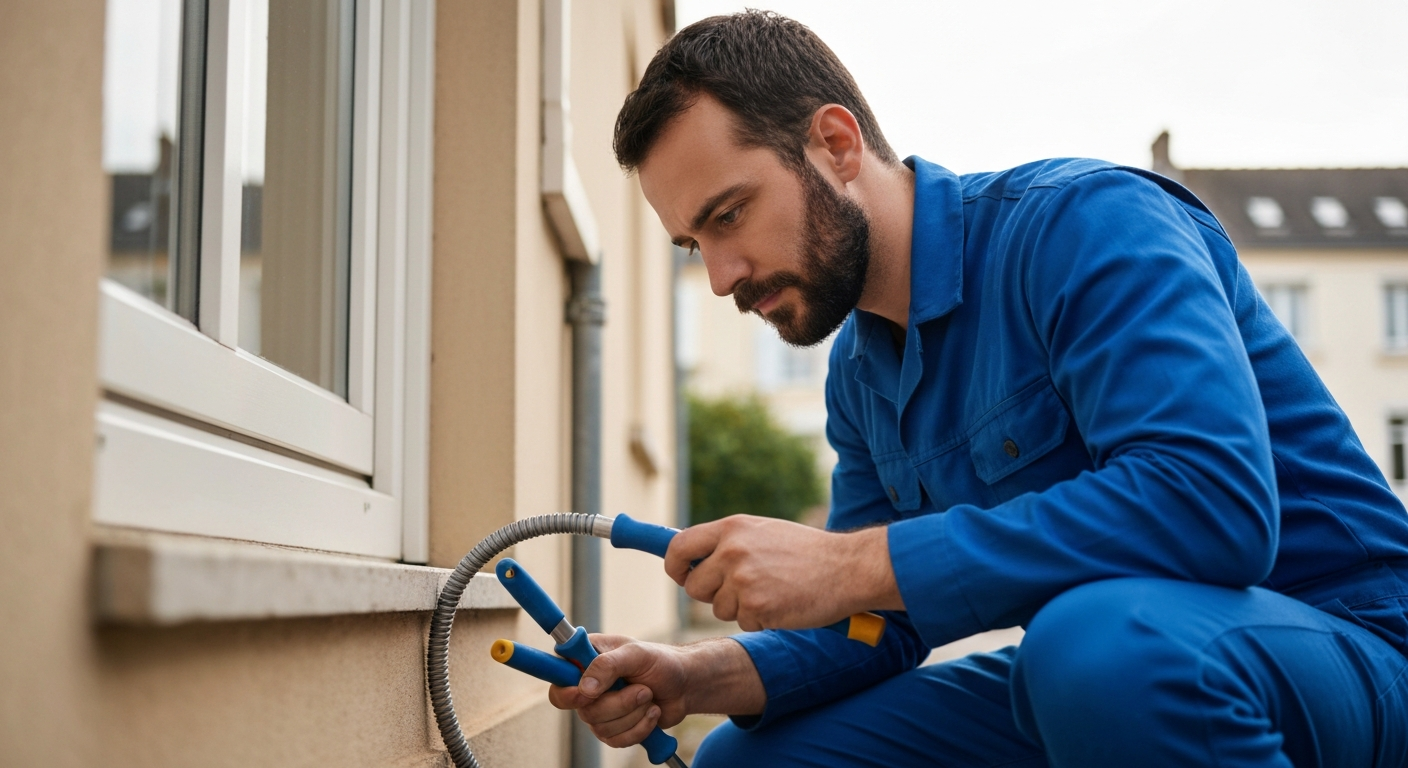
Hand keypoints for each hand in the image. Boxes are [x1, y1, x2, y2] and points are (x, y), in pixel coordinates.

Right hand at [547, 635, 688, 747]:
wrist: (684, 685)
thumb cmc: (660, 662)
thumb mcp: (636, 654)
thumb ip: (608, 665)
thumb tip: (584, 688)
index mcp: (585, 660)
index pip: (557, 680)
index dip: (567, 693)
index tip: (585, 695)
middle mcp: (587, 686)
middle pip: (584, 710)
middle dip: (619, 703)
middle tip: (643, 689)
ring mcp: (599, 710)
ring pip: (601, 728)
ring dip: (634, 714)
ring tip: (650, 696)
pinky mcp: (614, 729)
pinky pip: (617, 740)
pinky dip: (640, 728)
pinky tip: (652, 713)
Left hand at [664, 515, 902, 630]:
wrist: (847, 567)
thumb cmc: (807, 552)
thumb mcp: (763, 533)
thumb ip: (729, 542)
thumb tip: (691, 559)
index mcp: (732, 528)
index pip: (679, 546)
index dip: (675, 566)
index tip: (681, 576)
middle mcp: (732, 551)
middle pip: (694, 586)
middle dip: (712, 595)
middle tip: (741, 591)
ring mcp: (743, 579)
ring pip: (719, 609)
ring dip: (740, 609)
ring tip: (772, 592)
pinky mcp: (757, 606)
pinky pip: (744, 623)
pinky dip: (761, 620)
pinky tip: (783, 604)